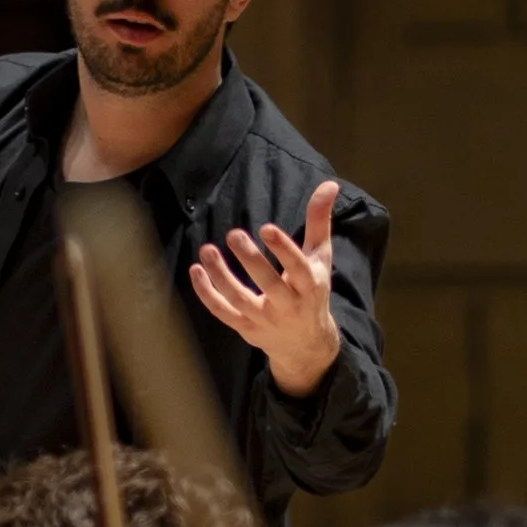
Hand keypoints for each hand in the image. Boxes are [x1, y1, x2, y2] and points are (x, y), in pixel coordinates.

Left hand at [188, 178, 340, 395]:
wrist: (305, 342)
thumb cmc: (312, 289)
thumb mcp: (320, 257)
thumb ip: (319, 221)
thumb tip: (329, 184)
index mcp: (310, 285)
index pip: (298, 267)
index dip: (284, 249)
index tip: (267, 228)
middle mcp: (288, 305)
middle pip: (268, 284)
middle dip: (250, 260)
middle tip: (233, 234)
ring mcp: (265, 319)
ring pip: (240, 299)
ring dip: (221, 276)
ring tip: (207, 249)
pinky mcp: (245, 327)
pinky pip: (223, 312)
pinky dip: (207, 294)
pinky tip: (197, 270)